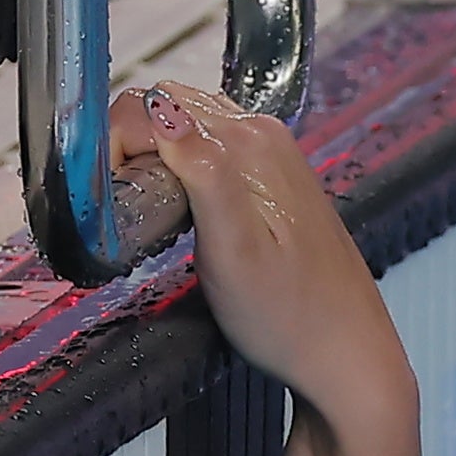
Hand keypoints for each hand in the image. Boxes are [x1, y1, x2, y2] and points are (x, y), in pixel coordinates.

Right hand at [108, 82, 412, 426]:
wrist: (345, 352)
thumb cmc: (289, 316)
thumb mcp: (234, 249)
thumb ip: (202, 173)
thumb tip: (161, 111)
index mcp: (249, 143)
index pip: (150, 104)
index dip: (113, 143)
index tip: (110, 194)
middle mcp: (264, 135)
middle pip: (167, 104)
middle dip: (130, 142)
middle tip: (127, 204)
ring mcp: (273, 154)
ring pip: (187, 122)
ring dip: (154, 152)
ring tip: (152, 209)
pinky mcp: (274, 177)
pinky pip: (211, 146)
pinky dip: (182, 163)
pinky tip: (184, 208)